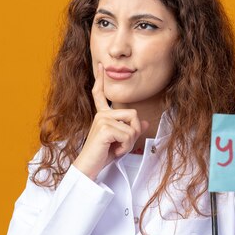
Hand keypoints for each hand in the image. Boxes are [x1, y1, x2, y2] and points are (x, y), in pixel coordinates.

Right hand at [73, 63, 148, 180]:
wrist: (89, 167)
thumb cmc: (102, 155)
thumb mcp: (121, 141)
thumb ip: (131, 130)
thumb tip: (145, 122)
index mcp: (102, 115)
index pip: (100, 95)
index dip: (101, 80)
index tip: (101, 67)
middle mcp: (101, 115)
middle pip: (133, 115)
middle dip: (135, 132)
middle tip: (122, 145)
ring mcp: (102, 120)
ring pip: (133, 127)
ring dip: (130, 142)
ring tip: (117, 148)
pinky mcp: (104, 128)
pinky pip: (128, 135)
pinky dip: (126, 147)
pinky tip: (114, 151)